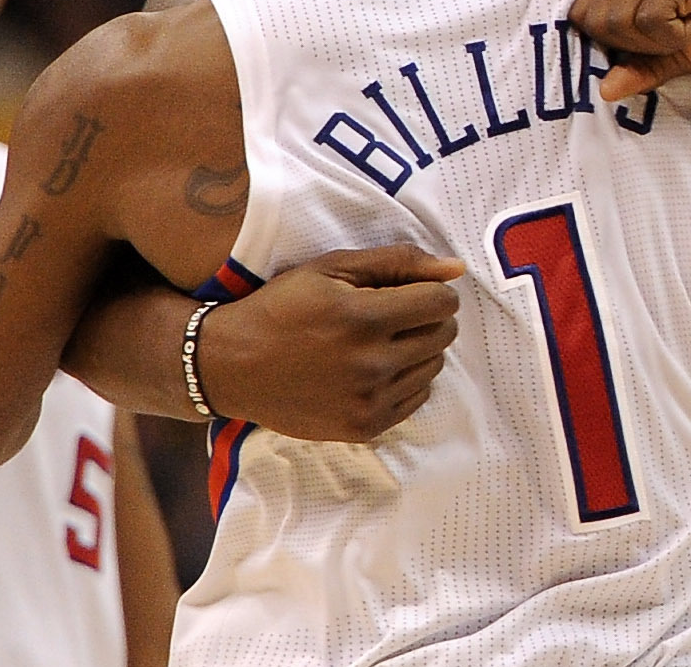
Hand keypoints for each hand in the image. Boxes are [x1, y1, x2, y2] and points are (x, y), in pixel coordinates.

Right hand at [195, 245, 464, 442]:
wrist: (234, 366)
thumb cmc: (282, 306)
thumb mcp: (331, 268)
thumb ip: (397, 262)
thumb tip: (456, 269)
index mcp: (364, 318)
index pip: (441, 302)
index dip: (430, 290)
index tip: (409, 291)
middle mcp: (372, 364)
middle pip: (443, 335)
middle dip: (426, 318)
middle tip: (393, 313)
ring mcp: (370, 401)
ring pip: (434, 367)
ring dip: (417, 349)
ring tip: (380, 340)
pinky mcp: (365, 427)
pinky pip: (417, 398)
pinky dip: (405, 379)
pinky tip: (374, 368)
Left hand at [569, 0, 690, 99]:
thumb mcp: (683, 47)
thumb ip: (642, 64)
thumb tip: (602, 92)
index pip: (583, 11)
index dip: (617, 42)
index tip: (663, 37)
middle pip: (593, 20)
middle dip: (636, 44)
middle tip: (682, 32)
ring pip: (617, 22)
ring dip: (659, 40)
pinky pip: (650, 22)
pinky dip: (678, 36)